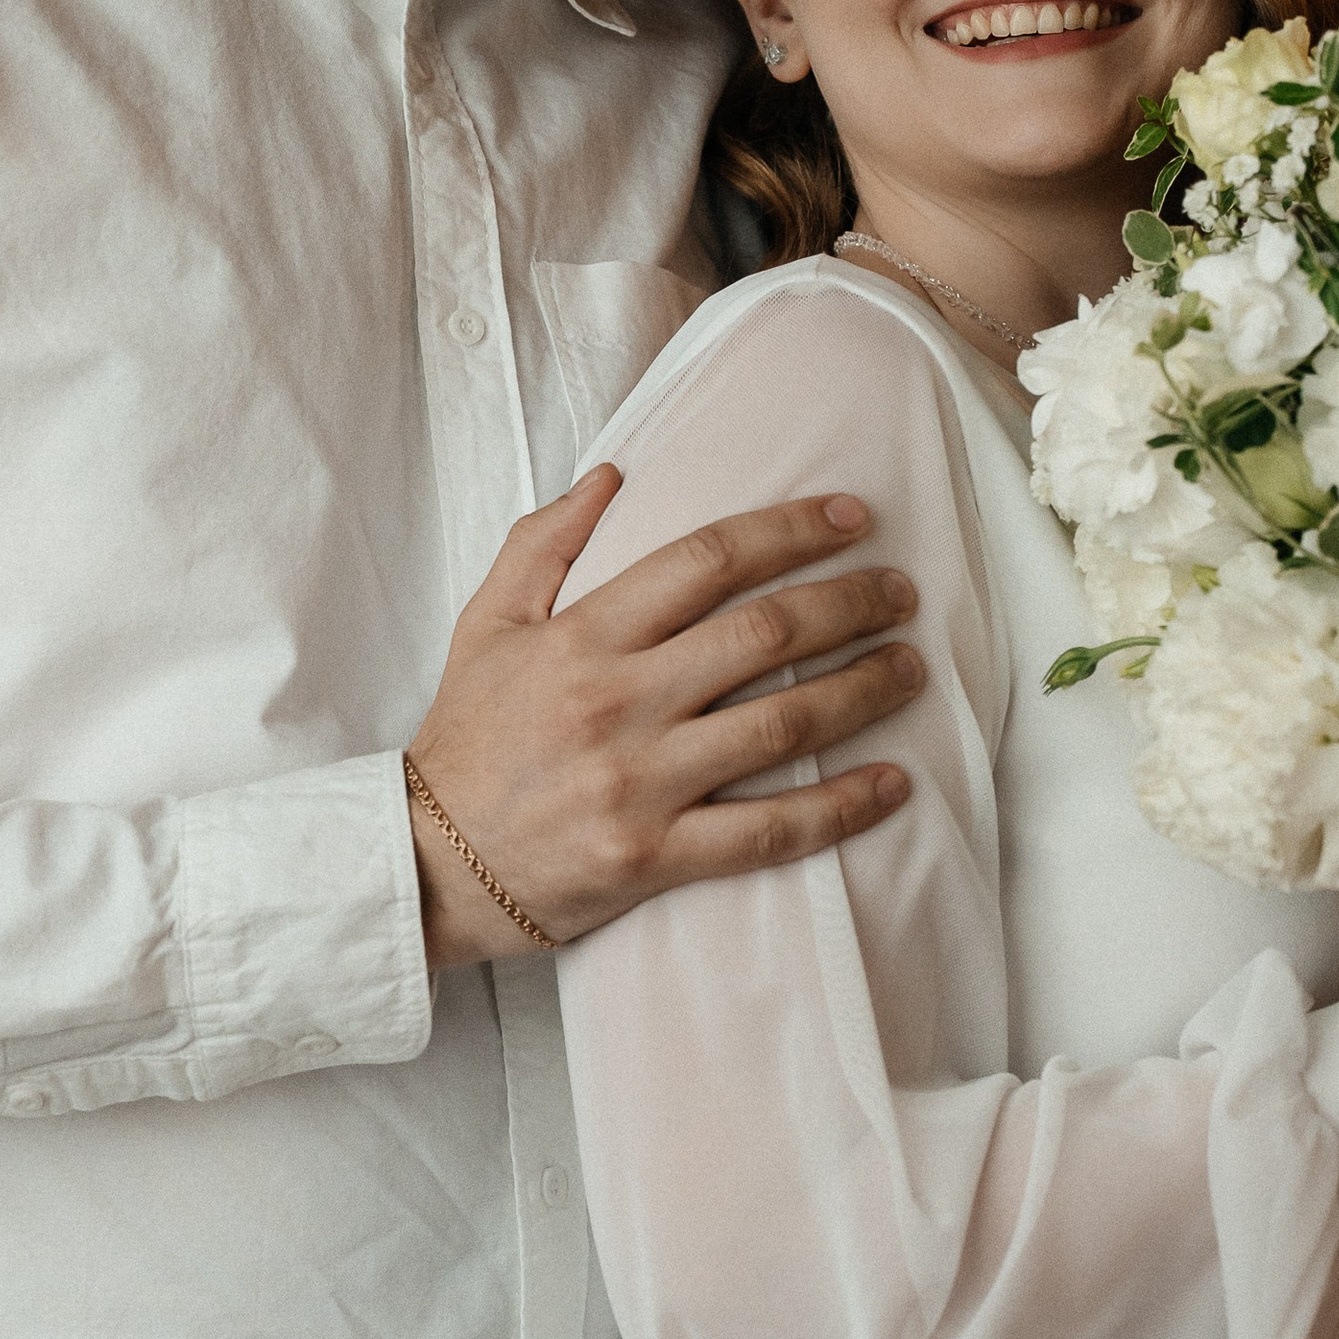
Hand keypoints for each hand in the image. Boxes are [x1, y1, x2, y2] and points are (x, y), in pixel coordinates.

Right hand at [404, 466, 922, 964]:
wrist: (426, 863)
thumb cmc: (465, 739)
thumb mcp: (485, 624)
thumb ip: (543, 542)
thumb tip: (612, 474)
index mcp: (581, 636)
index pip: (706, 560)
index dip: (789, 530)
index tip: (853, 517)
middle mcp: (618, 702)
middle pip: (763, 635)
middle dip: (849, 603)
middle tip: (902, 592)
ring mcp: (640, 783)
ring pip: (780, 726)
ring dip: (862, 691)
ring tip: (912, 667)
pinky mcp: (654, 858)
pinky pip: (767, 832)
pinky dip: (839, 807)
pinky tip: (893, 783)